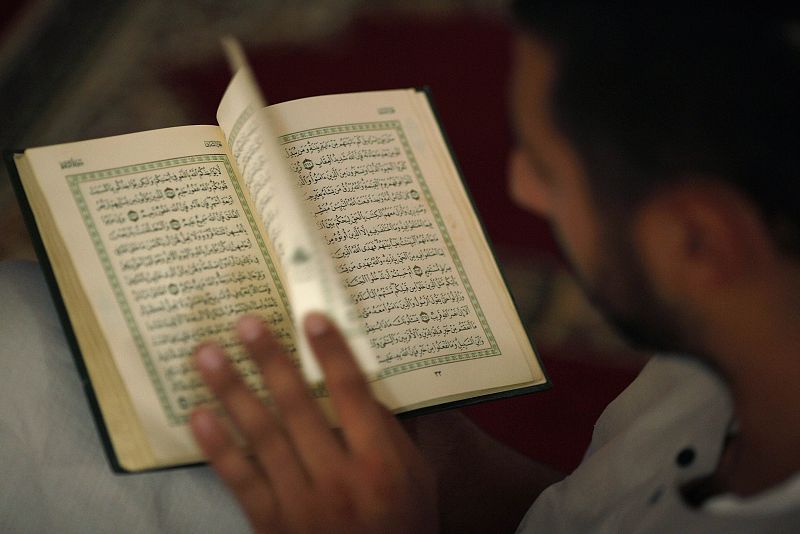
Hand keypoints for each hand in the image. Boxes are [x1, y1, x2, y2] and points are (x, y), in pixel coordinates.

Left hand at [190, 313, 437, 533]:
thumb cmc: (403, 525)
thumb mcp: (417, 479)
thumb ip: (392, 434)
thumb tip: (363, 386)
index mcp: (380, 462)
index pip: (352, 395)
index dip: (331, 353)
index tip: (311, 317)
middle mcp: (339, 478)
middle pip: (299, 408)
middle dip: (271, 361)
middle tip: (246, 322)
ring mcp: (301, 503)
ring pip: (262, 437)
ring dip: (233, 391)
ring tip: (208, 354)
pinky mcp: (270, 524)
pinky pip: (240, 480)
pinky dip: (218, 447)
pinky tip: (199, 415)